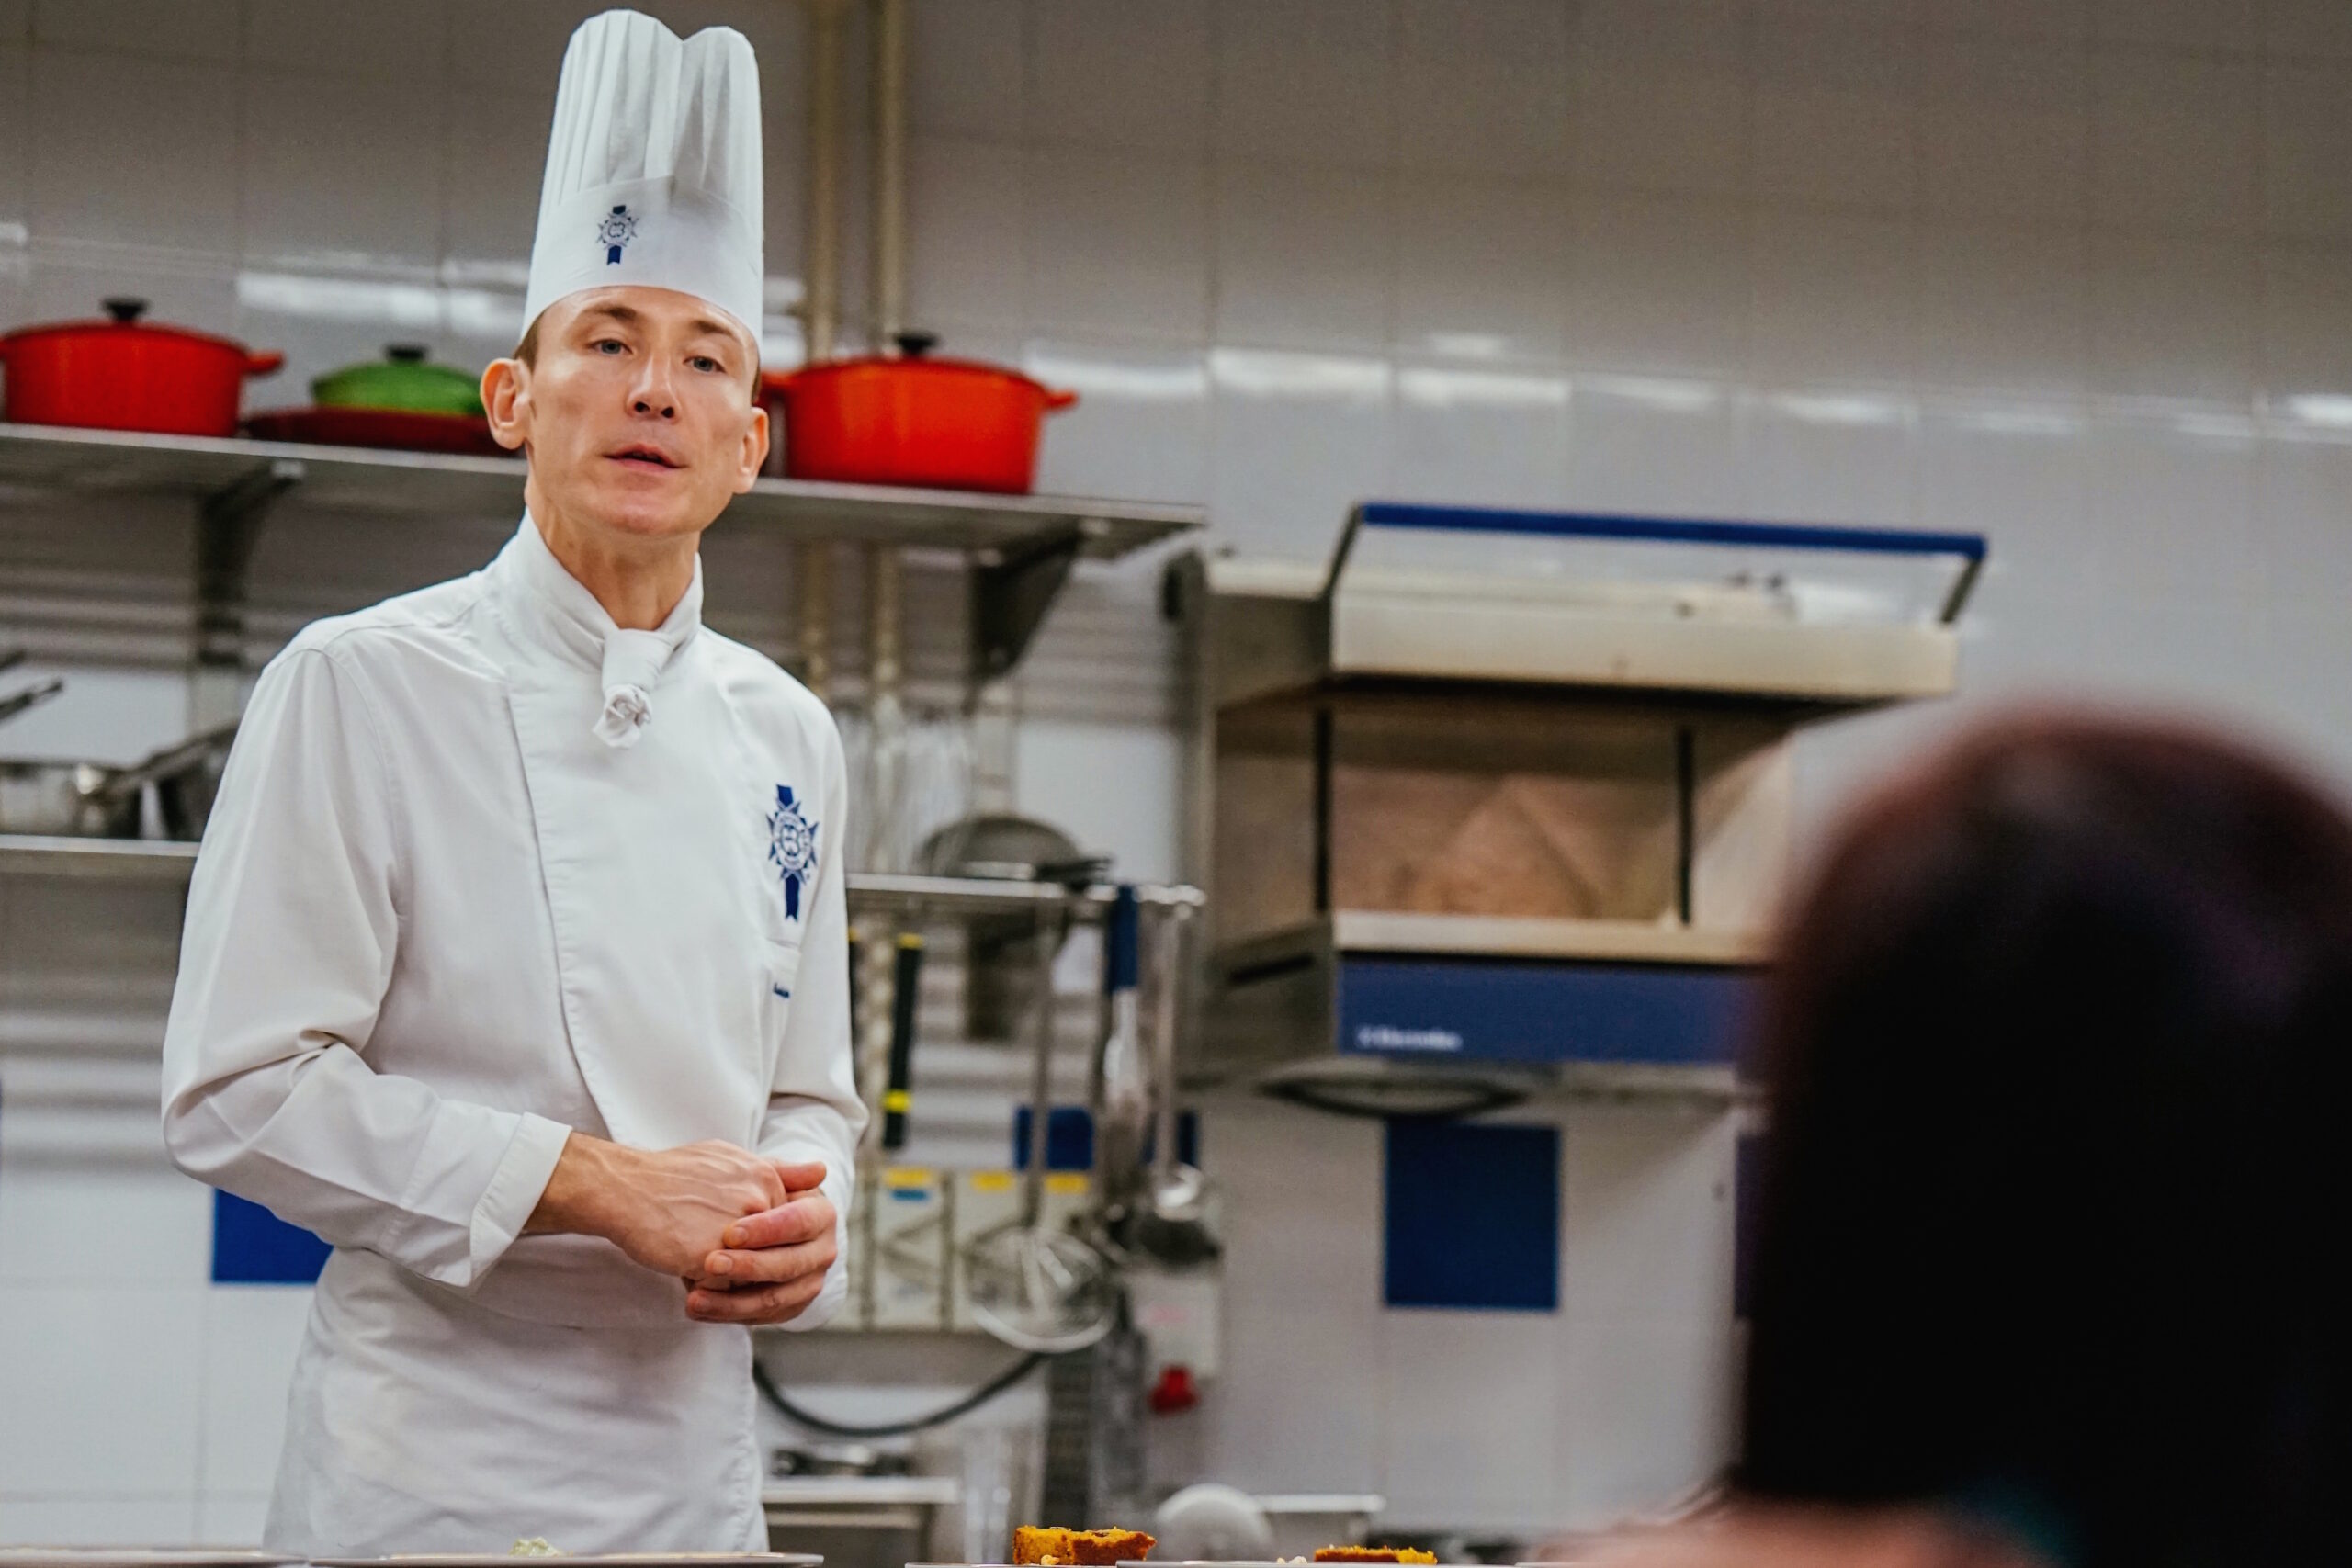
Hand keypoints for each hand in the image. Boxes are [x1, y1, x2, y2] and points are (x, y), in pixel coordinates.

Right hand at [527, 1133, 788, 1278]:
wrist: (623, 1188)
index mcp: (766, 1179)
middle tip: (701, 1237)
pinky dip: (702, 1283)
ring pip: (745, 1274)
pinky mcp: (709, 1260)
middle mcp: (758, 1202)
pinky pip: (720, 1288)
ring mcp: (735, 1232)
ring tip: (691, 1245)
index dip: (751, 1239)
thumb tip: (823, 1172)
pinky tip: (679, 1258)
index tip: (718, 1226)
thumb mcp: (730, 1159)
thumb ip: (780, 1171)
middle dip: (740, 1258)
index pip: (780, 1229)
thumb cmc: (672, 1176)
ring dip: (722, 1272)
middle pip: (766, 1253)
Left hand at [686, 1169, 836, 1324]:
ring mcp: (809, 1284)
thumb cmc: (765, 1195)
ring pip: (773, 1300)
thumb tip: (818, 1169)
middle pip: (787, 1265)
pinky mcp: (791, 1308)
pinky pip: (760, 1318)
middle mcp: (823, 1253)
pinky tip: (699, 1309)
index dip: (767, 1230)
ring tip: (694, 1299)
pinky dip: (727, 1315)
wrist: (769, 1227)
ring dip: (731, 1303)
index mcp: (823, 1216)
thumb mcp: (770, 1179)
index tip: (730, 1233)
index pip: (799, 1223)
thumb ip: (783, 1173)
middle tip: (710, 1264)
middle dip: (748, 1267)